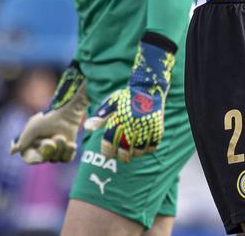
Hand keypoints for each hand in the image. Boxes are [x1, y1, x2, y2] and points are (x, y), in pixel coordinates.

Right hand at [10, 62, 88, 163]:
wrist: (67, 113)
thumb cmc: (48, 119)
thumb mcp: (33, 128)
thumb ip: (22, 140)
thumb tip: (12, 151)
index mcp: (32, 144)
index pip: (30, 158)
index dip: (35, 157)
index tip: (41, 149)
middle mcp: (42, 149)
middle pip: (44, 159)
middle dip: (49, 148)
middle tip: (54, 138)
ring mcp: (55, 151)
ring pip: (56, 159)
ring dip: (60, 147)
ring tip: (62, 136)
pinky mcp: (67, 150)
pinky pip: (67, 159)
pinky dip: (69, 151)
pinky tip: (70, 143)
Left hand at [84, 39, 174, 162]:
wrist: (148, 87)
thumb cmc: (127, 97)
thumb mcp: (111, 104)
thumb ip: (100, 117)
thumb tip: (87, 128)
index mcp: (118, 119)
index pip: (109, 143)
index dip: (108, 152)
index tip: (109, 154)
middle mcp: (131, 124)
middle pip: (124, 150)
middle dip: (122, 156)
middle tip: (122, 157)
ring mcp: (145, 126)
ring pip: (138, 150)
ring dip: (135, 154)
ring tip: (133, 153)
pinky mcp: (156, 127)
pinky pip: (152, 145)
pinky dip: (148, 149)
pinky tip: (145, 147)